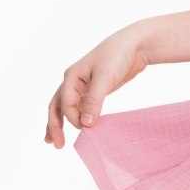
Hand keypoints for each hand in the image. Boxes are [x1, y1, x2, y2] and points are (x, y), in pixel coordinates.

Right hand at [45, 25, 148, 148]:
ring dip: (59, 124)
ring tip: (55, 141)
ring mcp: (82, 86)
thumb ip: (94, 101)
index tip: (85, 128)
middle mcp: (73, 81)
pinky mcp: (93, 90)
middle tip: (56, 144)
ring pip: (66, 108)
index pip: (65, 102)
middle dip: (54, 125)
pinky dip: (76, 118)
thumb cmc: (117, 56)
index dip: (72, 117)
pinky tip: (77, 128)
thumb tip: (85, 124)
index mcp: (71, 76)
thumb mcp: (105, 77)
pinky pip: (80, 107)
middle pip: (57, 106)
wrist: (134, 45)